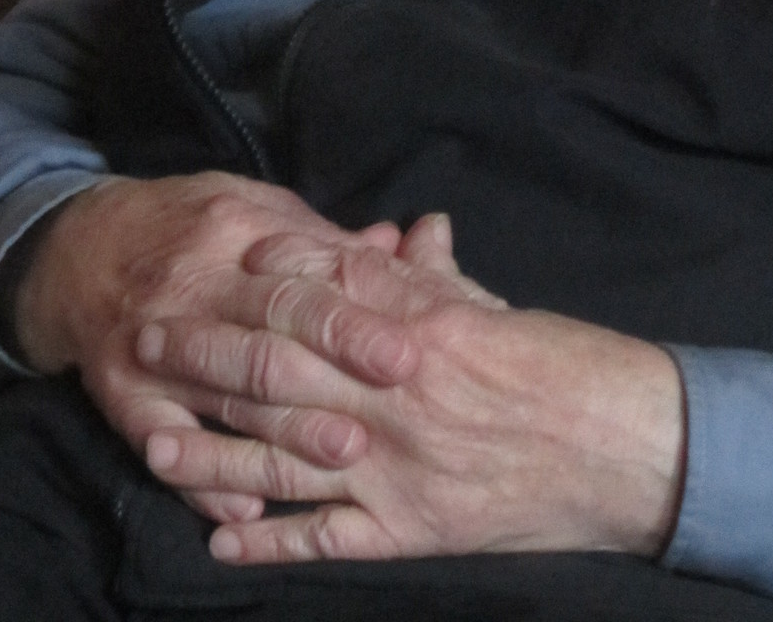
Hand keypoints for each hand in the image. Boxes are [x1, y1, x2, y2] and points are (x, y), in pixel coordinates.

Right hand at [9, 172, 417, 527]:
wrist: (81, 248)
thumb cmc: (188, 223)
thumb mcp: (253, 205)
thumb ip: (322, 237)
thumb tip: (396, 246)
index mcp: (228, 237)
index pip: (298, 283)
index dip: (353, 319)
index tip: (406, 348)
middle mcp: (189, 292)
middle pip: (267, 338)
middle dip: (333, 373)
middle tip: (394, 397)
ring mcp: (151, 349)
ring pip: (225, 397)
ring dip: (286, 432)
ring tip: (345, 456)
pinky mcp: (122, 396)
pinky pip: (162, 445)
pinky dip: (202, 482)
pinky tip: (245, 511)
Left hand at [133, 218, 686, 565]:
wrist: (622, 450)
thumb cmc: (565, 370)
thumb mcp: (500, 310)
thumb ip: (441, 277)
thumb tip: (409, 231)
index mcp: (423, 329)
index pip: (327, 292)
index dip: (269, 277)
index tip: (220, 262)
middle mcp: (397, 396)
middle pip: (282, 370)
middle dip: (209, 355)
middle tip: (150, 340)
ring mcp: (397, 468)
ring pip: (284, 458)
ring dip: (214, 452)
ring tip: (155, 445)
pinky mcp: (409, 531)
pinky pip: (325, 538)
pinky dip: (270, 542)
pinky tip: (220, 542)